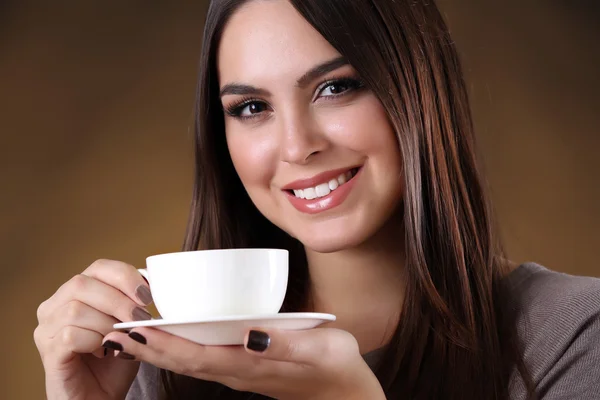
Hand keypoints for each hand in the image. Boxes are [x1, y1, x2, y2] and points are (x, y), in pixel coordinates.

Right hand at [34, 259, 153, 399]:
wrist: (101, 398)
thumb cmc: (116, 361)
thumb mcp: (132, 325)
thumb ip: (136, 303)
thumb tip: (152, 283)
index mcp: (76, 292)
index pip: (98, 267)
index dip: (125, 276)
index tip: (148, 295)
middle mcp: (54, 306)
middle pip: (82, 283)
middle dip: (118, 299)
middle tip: (141, 317)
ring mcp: (46, 329)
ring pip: (75, 309)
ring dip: (108, 323)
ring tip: (122, 338)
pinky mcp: (48, 352)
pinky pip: (70, 335)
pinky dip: (95, 341)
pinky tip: (105, 351)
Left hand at [102, 326, 385, 399]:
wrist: (346, 394)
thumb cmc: (336, 367)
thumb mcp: (319, 349)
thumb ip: (284, 344)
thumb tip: (249, 335)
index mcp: (250, 366)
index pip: (197, 356)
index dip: (164, 345)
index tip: (136, 330)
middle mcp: (238, 372)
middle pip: (184, 361)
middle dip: (149, 348)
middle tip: (116, 331)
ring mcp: (241, 372)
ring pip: (190, 361)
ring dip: (159, 349)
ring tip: (132, 334)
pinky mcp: (246, 366)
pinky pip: (204, 358)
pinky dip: (180, 348)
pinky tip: (173, 336)